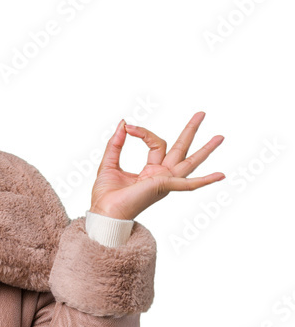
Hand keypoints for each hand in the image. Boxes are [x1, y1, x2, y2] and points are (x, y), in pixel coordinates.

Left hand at [89, 111, 224, 219]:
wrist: (104, 213)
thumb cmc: (106, 196)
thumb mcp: (109, 163)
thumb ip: (116, 144)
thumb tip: (123, 124)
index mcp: (150, 171)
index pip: (155, 143)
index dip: (143, 132)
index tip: (128, 127)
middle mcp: (161, 176)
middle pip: (180, 149)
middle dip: (190, 131)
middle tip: (201, 113)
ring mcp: (165, 182)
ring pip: (190, 162)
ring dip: (206, 150)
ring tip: (220, 137)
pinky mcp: (164, 187)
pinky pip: (188, 184)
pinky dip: (205, 180)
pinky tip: (221, 175)